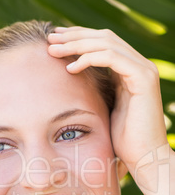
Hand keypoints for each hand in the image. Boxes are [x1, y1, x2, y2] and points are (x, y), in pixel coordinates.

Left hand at [48, 26, 168, 174]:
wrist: (143, 158)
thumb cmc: (122, 140)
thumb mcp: (103, 108)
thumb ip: (95, 89)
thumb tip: (70, 80)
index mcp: (129, 70)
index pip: (102, 43)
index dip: (78, 37)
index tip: (55, 40)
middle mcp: (139, 65)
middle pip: (103, 37)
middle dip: (74, 35)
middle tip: (50, 37)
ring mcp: (143, 69)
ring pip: (106, 43)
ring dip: (76, 44)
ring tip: (53, 50)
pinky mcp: (143, 78)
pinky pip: (112, 58)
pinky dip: (89, 59)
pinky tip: (70, 68)